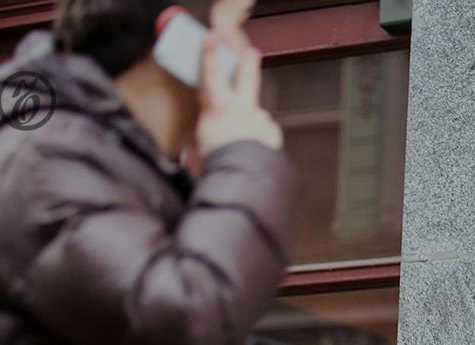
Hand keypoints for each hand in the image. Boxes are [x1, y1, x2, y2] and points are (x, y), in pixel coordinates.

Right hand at [196, 32, 281, 153]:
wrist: (240, 175)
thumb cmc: (216, 159)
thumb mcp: (201, 136)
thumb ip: (207, 114)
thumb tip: (204, 98)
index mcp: (220, 107)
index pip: (213, 75)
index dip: (211, 55)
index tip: (212, 39)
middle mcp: (242, 109)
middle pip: (247, 79)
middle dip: (249, 64)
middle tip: (252, 52)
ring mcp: (260, 120)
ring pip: (257, 114)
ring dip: (252, 123)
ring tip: (243, 142)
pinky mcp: (272, 133)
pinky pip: (266, 132)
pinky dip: (261, 138)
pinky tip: (254, 149)